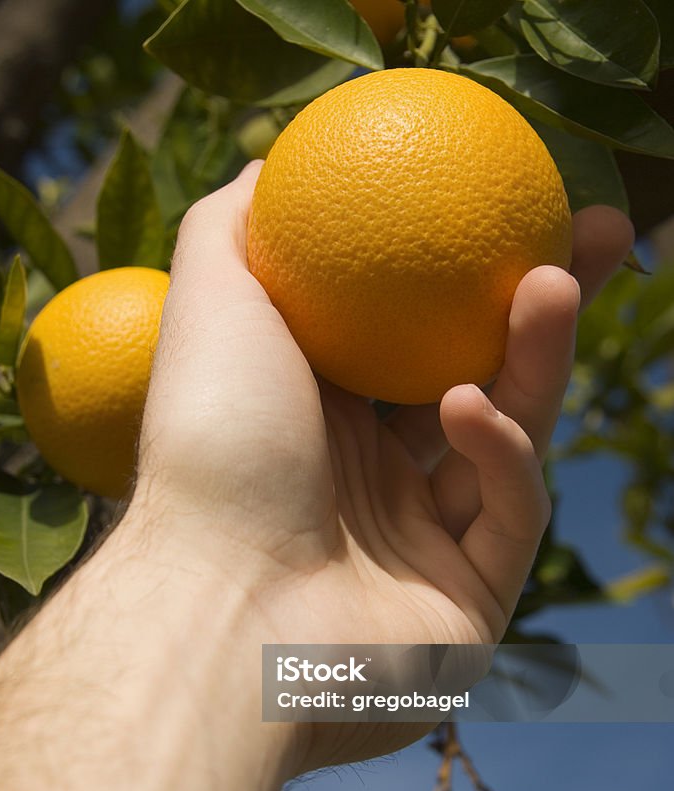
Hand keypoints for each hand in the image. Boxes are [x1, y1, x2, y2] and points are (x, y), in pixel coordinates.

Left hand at [131, 161, 633, 771]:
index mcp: (325, 418)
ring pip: (512, 437)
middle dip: (545, 303)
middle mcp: (376, 479)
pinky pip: (510, 513)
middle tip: (598, 230)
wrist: (219, 610)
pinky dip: (501, 453)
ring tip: (551, 285)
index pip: (417, 330)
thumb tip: (279, 160)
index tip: (518, 194)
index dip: (470, 264)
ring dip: (538, 358)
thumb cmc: (212, 450)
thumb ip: (241, 225)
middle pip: (484, 373)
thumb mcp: (213, 303)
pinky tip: (467, 408)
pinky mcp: (471, 602)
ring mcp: (425, 543)